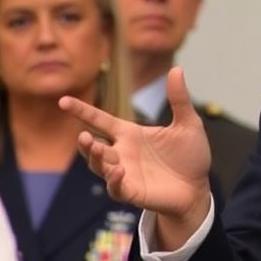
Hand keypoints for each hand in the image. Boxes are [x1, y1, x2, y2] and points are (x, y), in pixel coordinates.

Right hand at [59, 67, 211, 245]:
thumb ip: (179, 99)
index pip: (100, 120)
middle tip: (84, 136)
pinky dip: (114, 181)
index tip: (63, 101)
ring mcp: (125, 174)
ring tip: (97, 148)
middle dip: (86, 143)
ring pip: (99, 167)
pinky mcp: (132, 192)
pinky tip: (119, 171)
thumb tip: (176, 69)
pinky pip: (115, 188)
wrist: (198, 188)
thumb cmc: (190, 155)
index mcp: (130, 134)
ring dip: (95, 159)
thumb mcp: (188, 124)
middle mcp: (122, 153)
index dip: (82, 111)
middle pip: (94, 147)